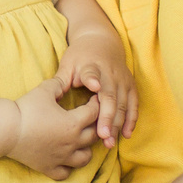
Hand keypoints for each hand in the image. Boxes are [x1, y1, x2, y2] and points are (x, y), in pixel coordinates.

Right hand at [9, 71, 102, 179]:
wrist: (6, 130)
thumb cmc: (26, 109)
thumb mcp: (44, 90)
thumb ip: (59, 83)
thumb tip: (66, 80)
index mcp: (73, 123)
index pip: (94, 113)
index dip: (96, 105)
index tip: (93, 100)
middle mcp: (72, 142)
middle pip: (94, 136)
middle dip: (96, 126)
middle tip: (91, 119)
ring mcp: (61, 158)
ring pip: (85, 158)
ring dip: (86, 149)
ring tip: (81, 142)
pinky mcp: (49, 167)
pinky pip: (65, 173)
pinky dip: (68, 167)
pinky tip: (64, 159)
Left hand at [58, 30, 137, 144]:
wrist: (101, 40)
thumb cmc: (80, 55)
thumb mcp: (68, 63)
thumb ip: (61, 79)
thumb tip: (50, 96)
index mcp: (92, 66)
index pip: (91, 73)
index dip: (92, 80)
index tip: (94, 87)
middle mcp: (110, 73)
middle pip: (110, 96)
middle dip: (107, 117)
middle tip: (102, 136)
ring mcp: (123, 80)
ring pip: (122, 104)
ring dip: (117, 124)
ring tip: (110, 142)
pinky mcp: (131, 85)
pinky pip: (133, 104)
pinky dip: (131, 120)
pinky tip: (126, 134)